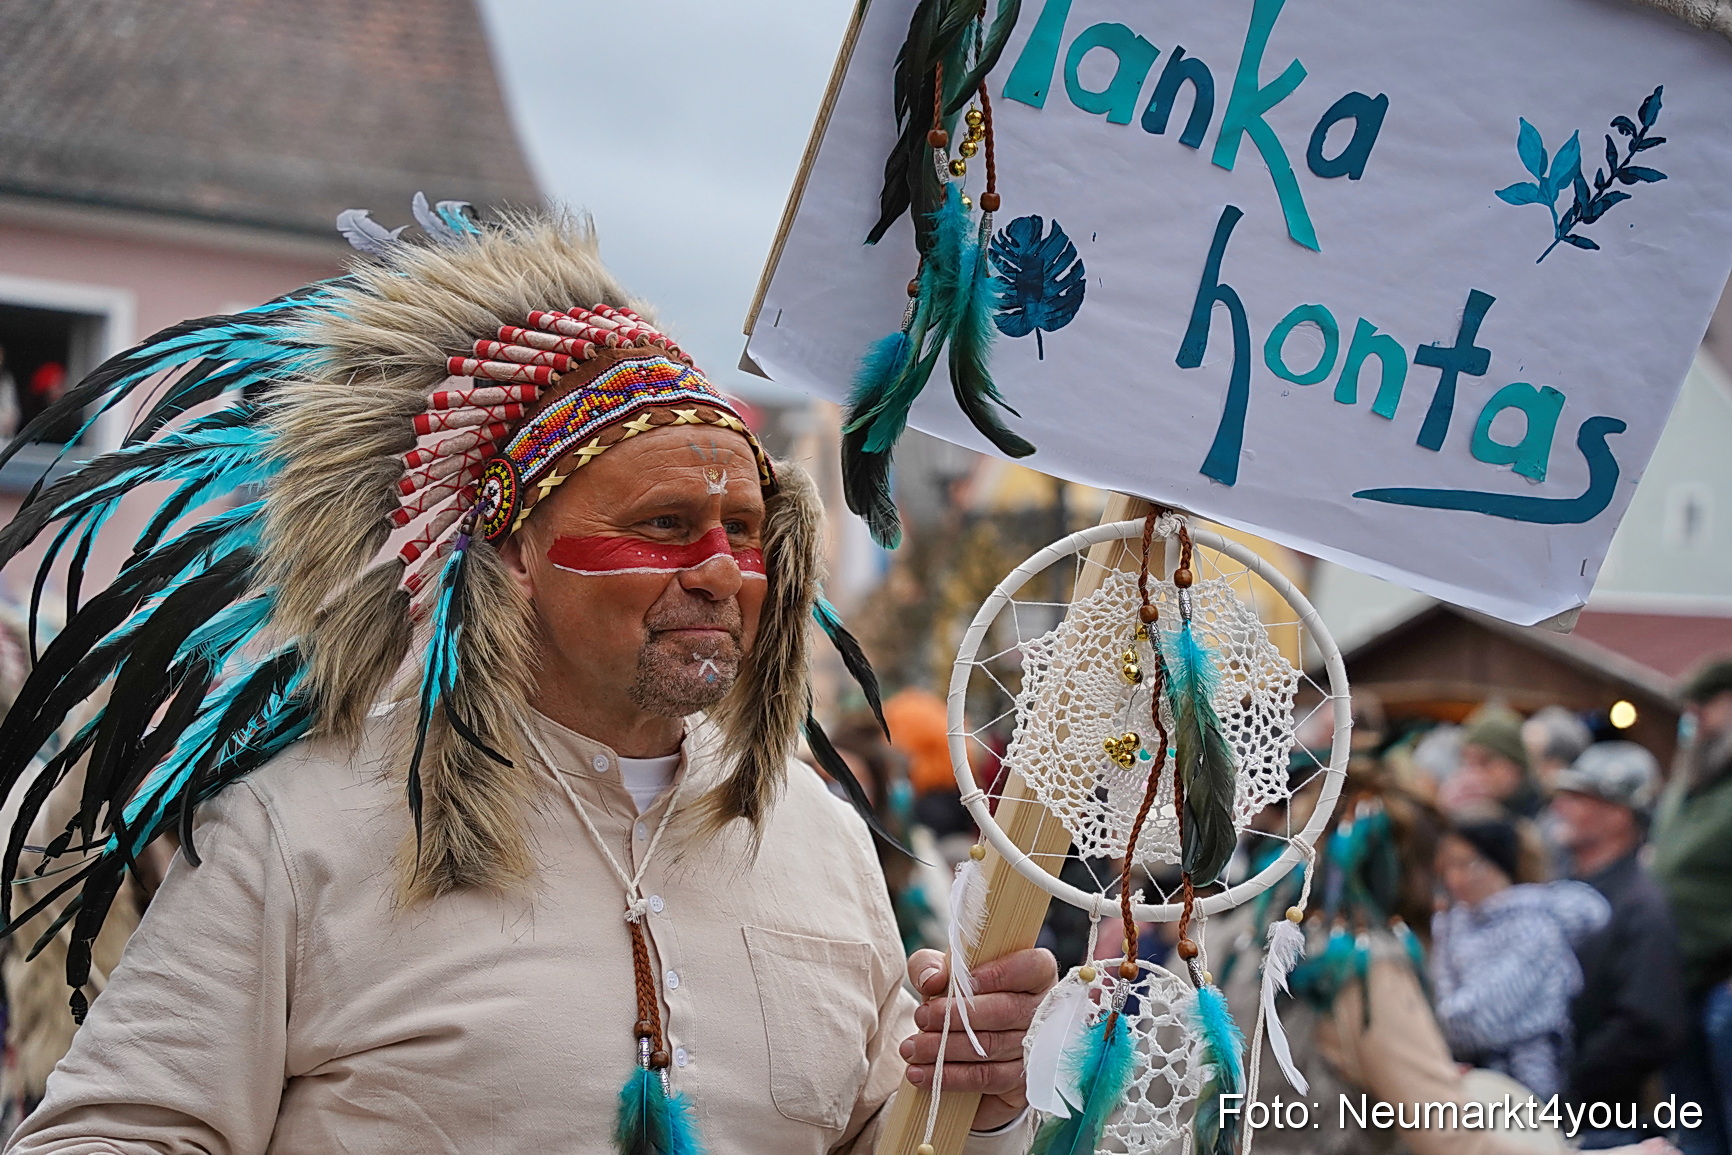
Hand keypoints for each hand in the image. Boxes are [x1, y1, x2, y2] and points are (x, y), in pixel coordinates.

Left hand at [899, 946, 1057, 1132]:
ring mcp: (1035, 1050)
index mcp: (1035, 975)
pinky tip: (920, 1073)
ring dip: (945, 1049)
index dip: (998, 973)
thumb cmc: (957, 1001)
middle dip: (957, 1015)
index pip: (1032, 966)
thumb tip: (933, 980)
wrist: (961, 1053)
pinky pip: (987, 1077)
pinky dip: (950, 1076)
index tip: (959, 983)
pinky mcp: (1022, 1082)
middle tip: (921, 1018)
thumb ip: (930, 967)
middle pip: (1006, 1010)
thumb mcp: (940, 976)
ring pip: (991, 1046)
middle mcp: (1042, 1012)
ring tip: (911, 1048)